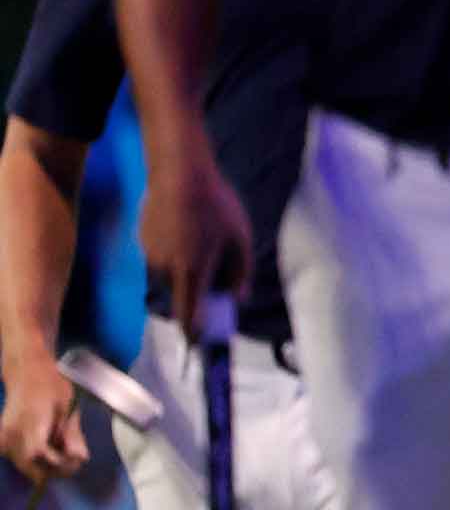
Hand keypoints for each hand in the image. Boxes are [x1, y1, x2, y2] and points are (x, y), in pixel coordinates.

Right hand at [0, 351, 87, 481]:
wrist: (26, 373)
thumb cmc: (50, 385)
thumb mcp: (69, 405)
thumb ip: (72, 434)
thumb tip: (80, 458)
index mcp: (30, 420)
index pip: (37, 453)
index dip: (58, 463)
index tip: (77, 459)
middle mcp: (11, 433)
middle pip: (31, 467)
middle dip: (56, 469)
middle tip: (74, 458)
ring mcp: (4, 439)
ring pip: (25, 467)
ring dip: (46, 466)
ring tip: (64, 449)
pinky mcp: (2, 443)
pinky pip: (20, 460)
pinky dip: (37, 461)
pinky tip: (50, 447)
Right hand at [137, 149, 251, 337]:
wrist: (179, 173)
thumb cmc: (216, 207)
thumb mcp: (240, 239)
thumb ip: (240, 273)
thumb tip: (237, 298)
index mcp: (190, 273)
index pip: (187, 318)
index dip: (195, 334)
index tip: (202, 343)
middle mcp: (164, 271)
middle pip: (180, 297)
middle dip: (196, 294)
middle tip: (216, 274)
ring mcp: (149, 257)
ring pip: (169, 278)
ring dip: (184, 273)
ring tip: (203, 243)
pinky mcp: (141, 243)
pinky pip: (160, 260)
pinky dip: (173, 256)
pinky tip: (186, 231)